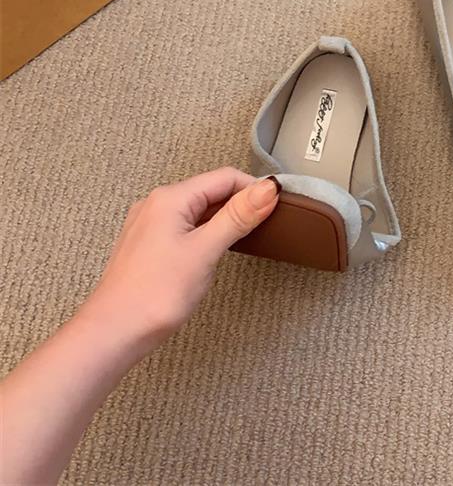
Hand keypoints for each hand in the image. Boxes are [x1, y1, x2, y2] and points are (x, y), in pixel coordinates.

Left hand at [79, 168, 279, 353]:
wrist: (113, 334)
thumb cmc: (154, 295)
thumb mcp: (205, 250)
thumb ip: (238, 216)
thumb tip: (267, 188)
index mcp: (169, 198)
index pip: (224, 178)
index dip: (254, 187)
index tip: (279, 204)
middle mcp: (156, 204)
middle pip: (210, 190)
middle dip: (241, 201)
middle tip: (268, 219)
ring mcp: (150, 225)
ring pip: (198, 208)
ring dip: (225, 215)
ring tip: (248, 232)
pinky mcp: (149, 245)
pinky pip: (185, 224)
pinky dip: (207, 229)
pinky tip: (217, 246)